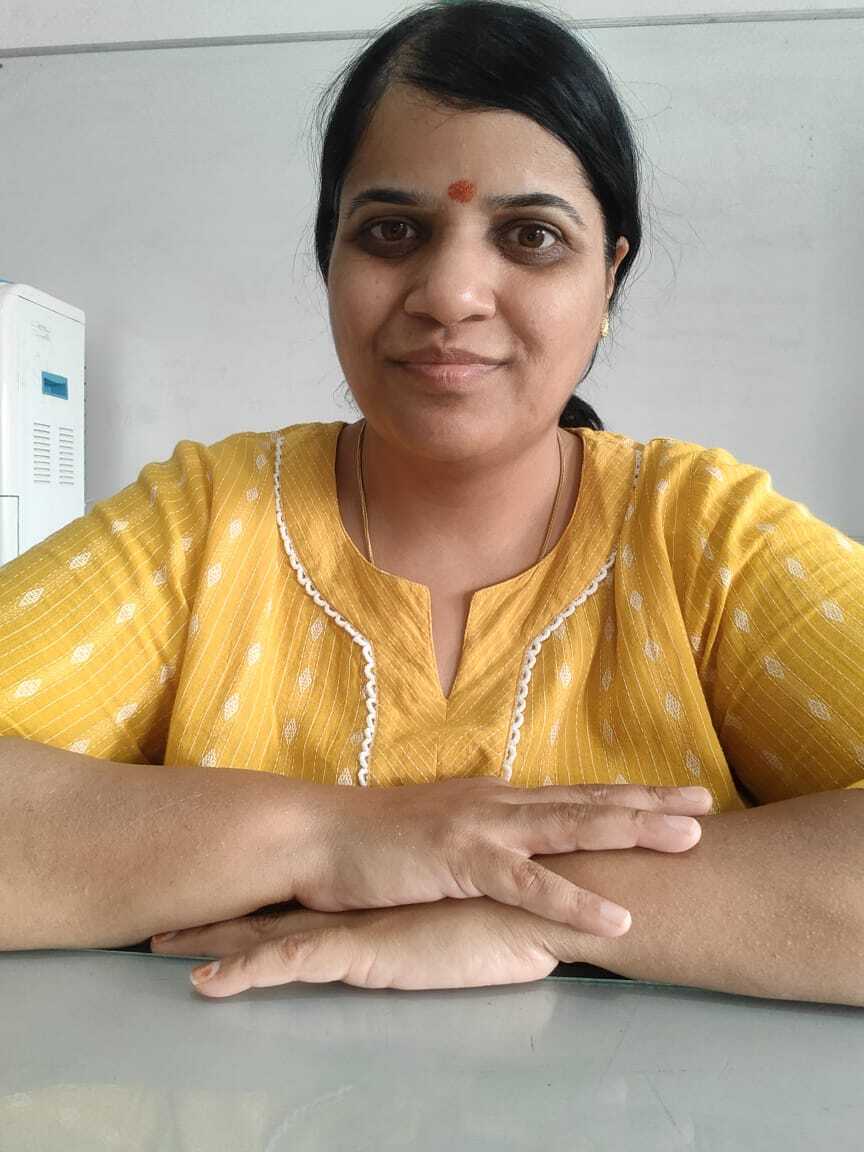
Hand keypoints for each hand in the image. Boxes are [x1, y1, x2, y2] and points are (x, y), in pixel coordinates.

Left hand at [151, 897, 571, 997]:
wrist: (540, 899)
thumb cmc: (514, 905)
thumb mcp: (472, 903)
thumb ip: (453, 905)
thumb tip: (449, 910)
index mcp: (379, 898)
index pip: (305, 897)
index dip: (257, 898)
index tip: (214, 900)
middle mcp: (358, 906)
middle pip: (271, 906)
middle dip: (217, 914)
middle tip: (162, 923)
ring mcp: (356, 926)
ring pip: (266, 932)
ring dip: (212, 942)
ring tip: (157, 951)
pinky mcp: (366, 950)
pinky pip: (289, 964)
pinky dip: (243, 974)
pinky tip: (205, 987)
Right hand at [287, 778, 711, 936]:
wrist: (317, 835)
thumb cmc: (375, 842)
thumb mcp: (441, 832)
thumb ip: (482, 835)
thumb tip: (516, 843)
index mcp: (495, 800)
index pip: (573, 795)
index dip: (626, 796)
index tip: (674, 797)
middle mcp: (498, 804)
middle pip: (586, 802)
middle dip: (649, 805)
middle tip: (705, 806)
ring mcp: (481, 829)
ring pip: (571, 830)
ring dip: (631, 833)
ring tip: (686, 842)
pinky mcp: (460, 862)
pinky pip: (527, 886)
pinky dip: (574, 903)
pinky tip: (615, 918)